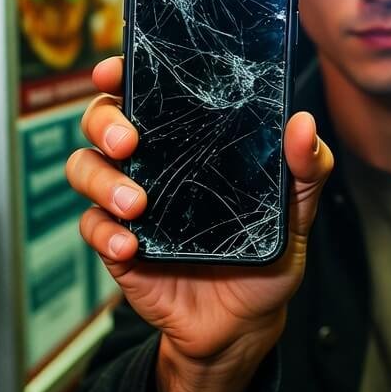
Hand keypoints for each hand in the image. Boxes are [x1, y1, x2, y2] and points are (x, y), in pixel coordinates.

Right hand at [65, 56, 333, 367]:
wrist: (246, 322)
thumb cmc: (266, 253)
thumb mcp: (297, 209)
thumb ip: (306, 167)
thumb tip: (303, 123)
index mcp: (189, 140)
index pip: (149, 91)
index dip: (124, 72)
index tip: (114, 69)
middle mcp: (154, 162)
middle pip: (102, 122)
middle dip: (104, 122)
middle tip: (128, 141)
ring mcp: (130, 202)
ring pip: (84, 168)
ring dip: (101, 180)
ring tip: (135, 205)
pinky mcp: (117, 245)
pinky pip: (92, 229)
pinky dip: (104, 234)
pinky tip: (129, 246)